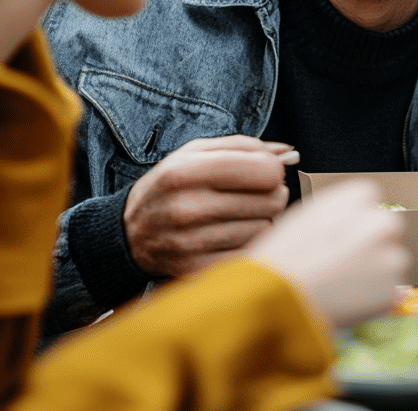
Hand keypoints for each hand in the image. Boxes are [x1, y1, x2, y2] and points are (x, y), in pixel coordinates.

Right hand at [123, 135, 293, 278]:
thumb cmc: (172, 187)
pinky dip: (249, 244)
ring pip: (265, 228)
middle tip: (254, 195)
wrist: (130, 233)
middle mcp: (186, 208)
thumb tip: (288, 153)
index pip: (262, 170)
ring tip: (236, 216)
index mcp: (185, 172)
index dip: (274, 170)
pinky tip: (232, 236)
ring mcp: (190, 244)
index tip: (266, 172)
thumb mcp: (194, 154)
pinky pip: (252, 253)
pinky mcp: (197, 270)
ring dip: (260, 220)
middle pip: (271, 200)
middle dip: (271, 194)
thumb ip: (242, 146)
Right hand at [249, 179, 408, 329]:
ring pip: (392, 259)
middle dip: (373, 241)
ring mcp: (391, 257)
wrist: (277, 298)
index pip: (370, 197)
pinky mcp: (391, 290)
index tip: (343, 232)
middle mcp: (380, 223)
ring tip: (340, 283)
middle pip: (388, 226)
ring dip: (375, 269)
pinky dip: (373, 295)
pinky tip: (346, 299)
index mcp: (357, 197)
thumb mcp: (304, 217)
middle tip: (344, 260)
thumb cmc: (281, 258)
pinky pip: (389, 289)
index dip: (355, 217)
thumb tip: (351, 222)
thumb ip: (336, 213)